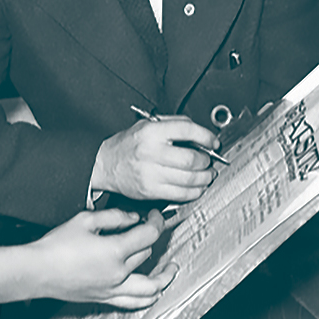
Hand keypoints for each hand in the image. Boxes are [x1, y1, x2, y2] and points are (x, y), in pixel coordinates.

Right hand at [33, 208, 175, 306]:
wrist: (37, 270)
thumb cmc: (55, 246)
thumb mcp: (85, 220)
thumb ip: (113, 217)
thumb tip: (132, 218)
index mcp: (115, 251)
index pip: (149, 235)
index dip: (156, 222)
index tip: (154, 216)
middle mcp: (118, 273)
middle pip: (147, 255)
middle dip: (151, 240)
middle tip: (149, 231)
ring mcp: (113, 289)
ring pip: (150, 287)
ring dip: (164, 278)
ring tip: (171, 271)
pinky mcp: (104, 298)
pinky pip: (134, 303)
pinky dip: (147, 298)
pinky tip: (151, 294)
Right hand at [91, 117, 218, 201]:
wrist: (105, 164)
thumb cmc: (127, 145)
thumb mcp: (146, 124)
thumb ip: (173, 124)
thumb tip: (199, 133)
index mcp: (151, 132)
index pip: (187, 130)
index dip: (206, 136)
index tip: (213, 142)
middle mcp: (151, 152)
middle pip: (191, 159)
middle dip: (207, 161)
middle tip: (209, 161)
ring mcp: (150, 174)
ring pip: (189, 179)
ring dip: (205, 178)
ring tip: (208, 175)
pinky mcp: (150, 191)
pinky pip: (180, 194)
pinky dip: (195, 192)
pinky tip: (197, 187)